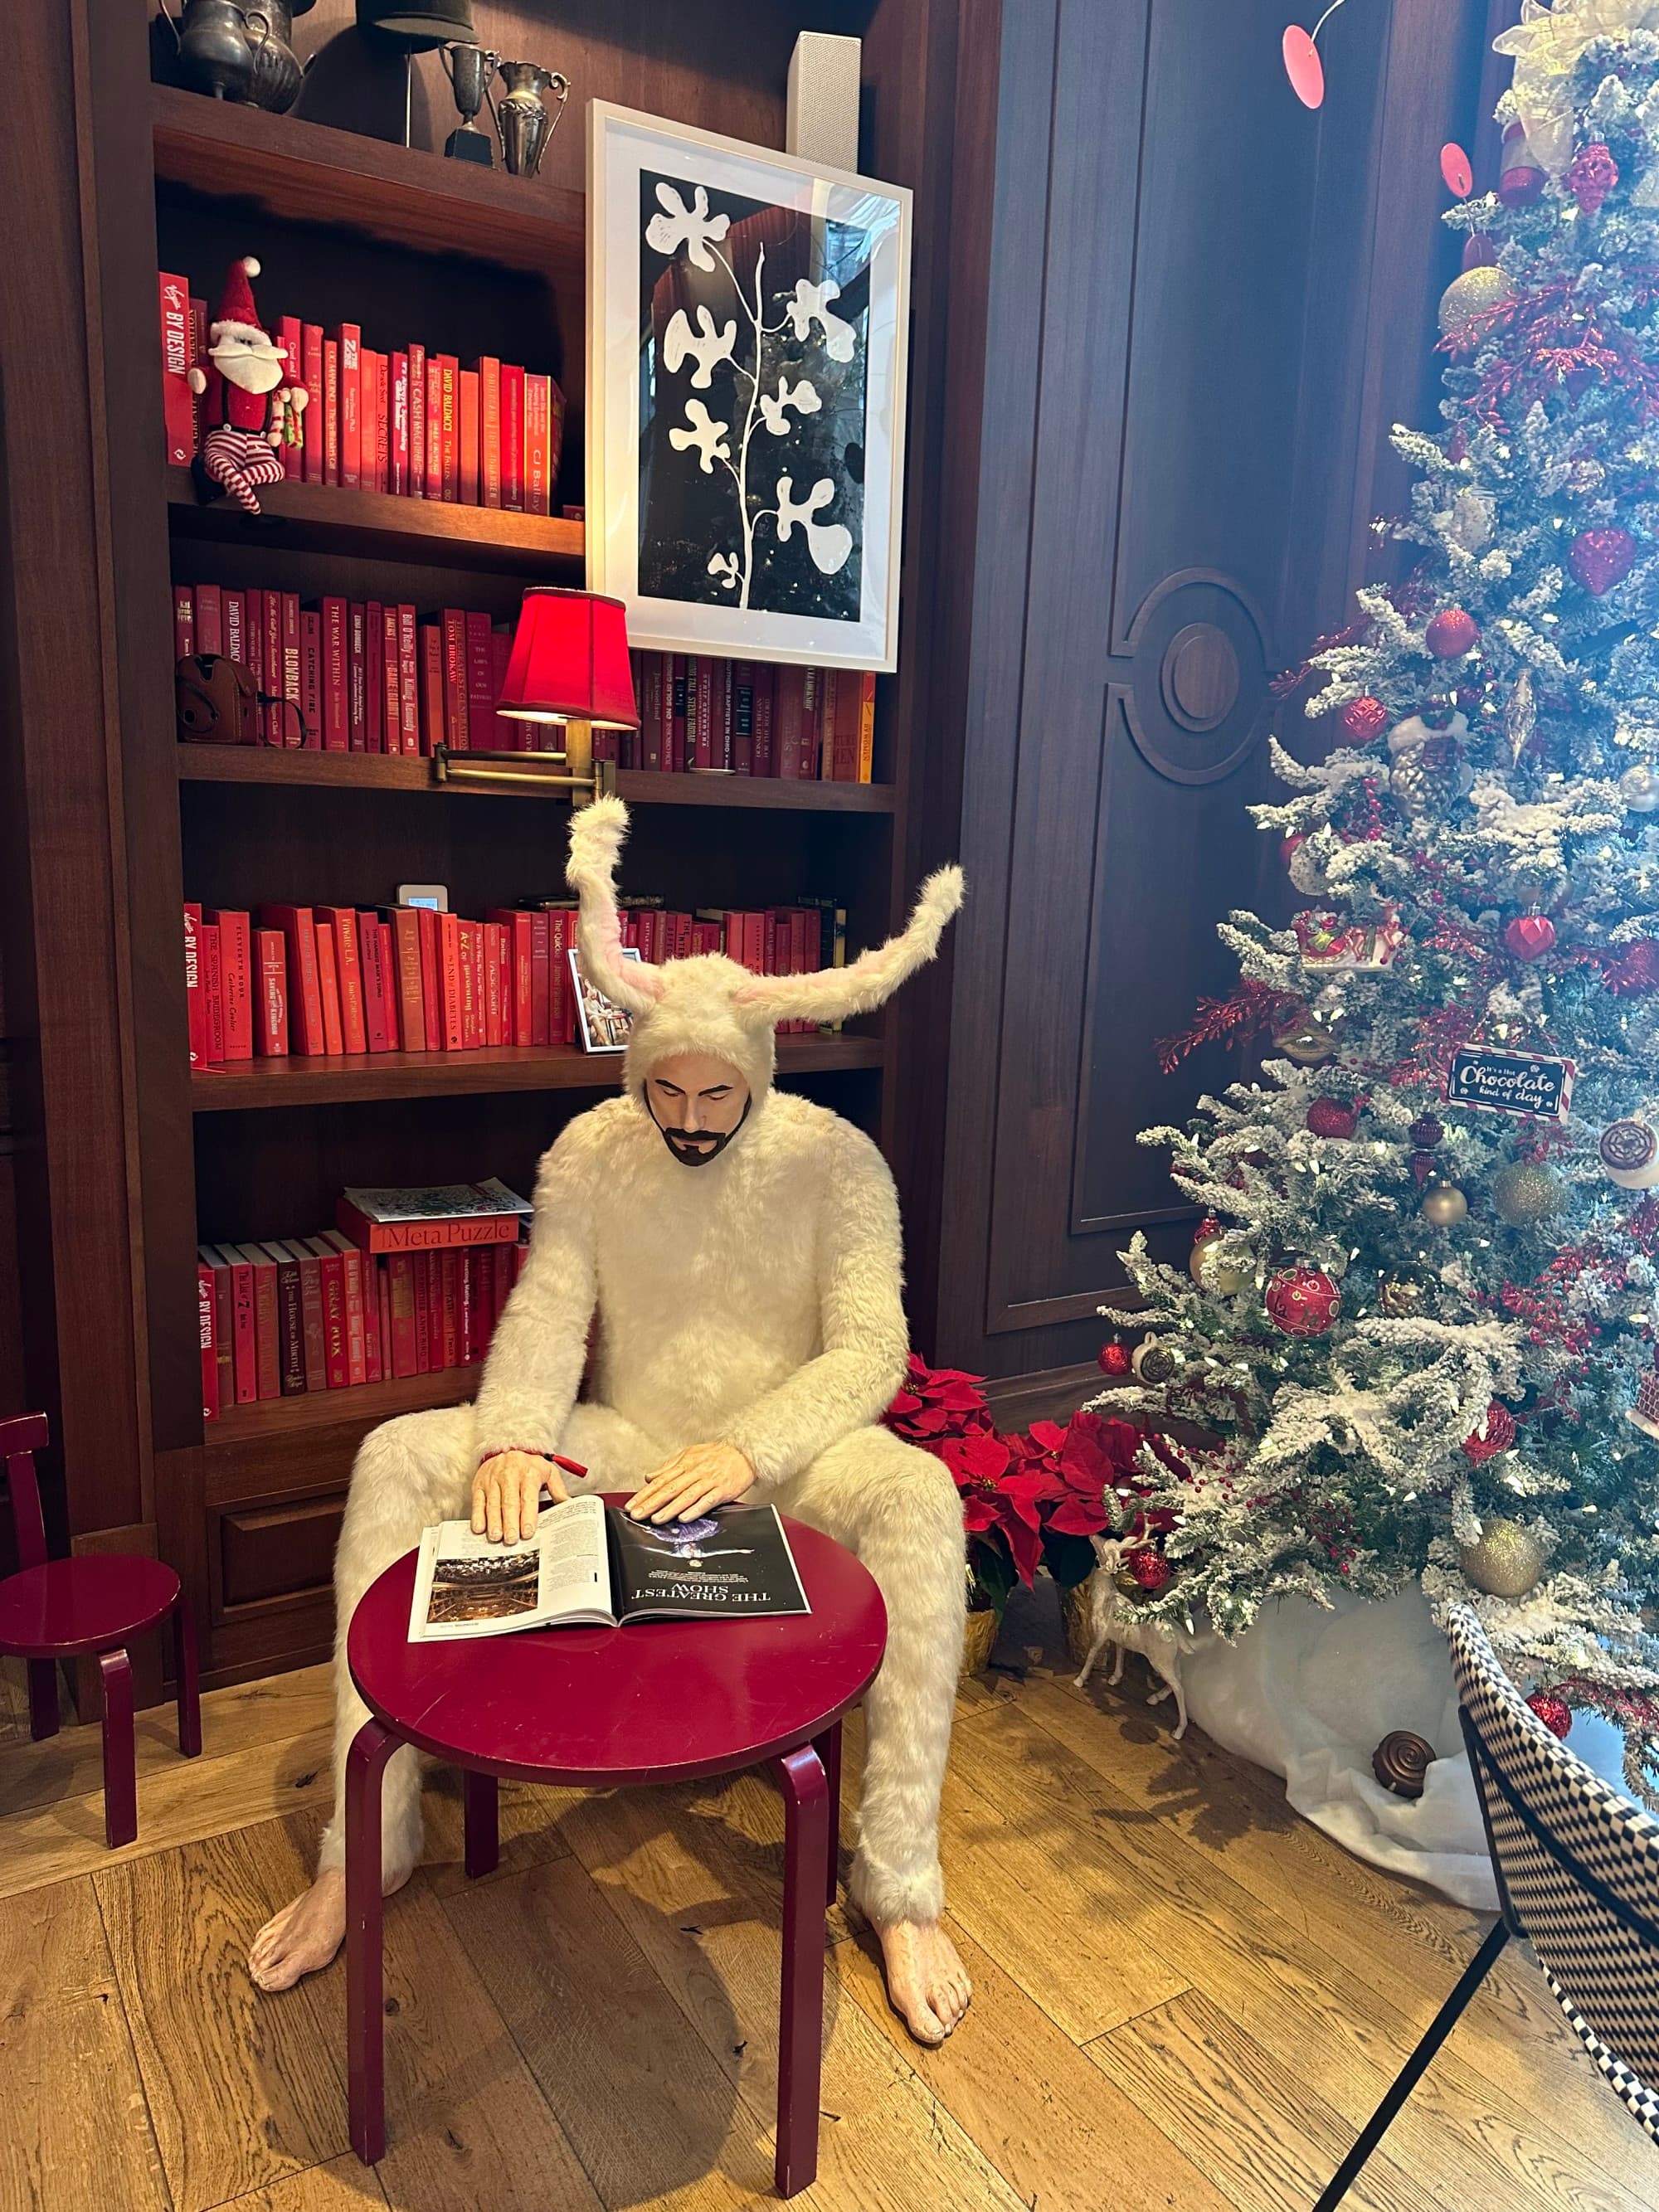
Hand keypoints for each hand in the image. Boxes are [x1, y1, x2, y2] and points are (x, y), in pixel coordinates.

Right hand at [471, 1450, 566, 1544]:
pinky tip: (480, 1528)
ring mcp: (492, 1479)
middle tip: (511, 1539)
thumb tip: (569, 1506)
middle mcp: (509, 1474)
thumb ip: (558, 1489)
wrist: (506, 1448)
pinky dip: (478, 1515)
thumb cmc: (529, 1466)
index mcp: (529, 1472)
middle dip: (510, 1522)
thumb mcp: (548, 1471)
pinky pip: (478, 1500)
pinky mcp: (479, 1483)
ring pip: (492, 1503)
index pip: (528, 1496)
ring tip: (496, 1537)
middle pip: (509, 1501)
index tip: (528, 1532)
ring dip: (494, 1521)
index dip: (528, 1515)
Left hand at [627, 1443, 754, 1523]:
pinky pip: (707, 1501)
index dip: (645, 1494)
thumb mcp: (690, 1454)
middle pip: (670, 1489)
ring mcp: (709, 1481)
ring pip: (686, 1496)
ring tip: (656, 1519)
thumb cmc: (718, 1455)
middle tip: (637, 1514)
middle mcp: (695, 1472)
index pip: (660, 1481)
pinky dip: (695, 1509)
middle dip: (651, 1503)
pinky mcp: (722, 1490)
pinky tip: (684, 1517)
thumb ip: (668, 1467)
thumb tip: (649, 1476)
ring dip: (670, 1508)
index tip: (632, 1505)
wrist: (745, 1453)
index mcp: (685, 1464)